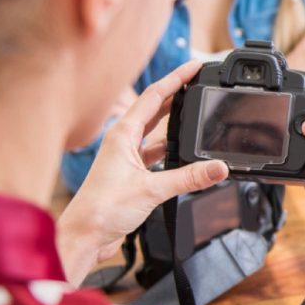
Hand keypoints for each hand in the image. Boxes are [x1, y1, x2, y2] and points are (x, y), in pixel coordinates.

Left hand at [57, 60, 228, 284]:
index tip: (194, 67)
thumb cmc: (101, 209)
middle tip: (200, 83)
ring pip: (157, 132)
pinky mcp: (133, 175)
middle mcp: (124, 141)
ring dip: (176, 123)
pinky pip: (157, 154)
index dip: (176, 79)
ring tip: (198, 112)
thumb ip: (189, 178)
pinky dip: (173, 150)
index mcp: (122, 134)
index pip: (153, 96)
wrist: (85, 236)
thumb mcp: (152, 190)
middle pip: (156, 110)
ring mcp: (128, 158)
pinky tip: (186, 152)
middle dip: (178, 95)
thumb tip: (219, 167)